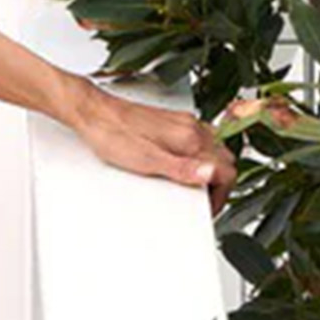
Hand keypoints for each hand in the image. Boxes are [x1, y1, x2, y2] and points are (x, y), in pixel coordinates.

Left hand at [65, 78, 237, 215]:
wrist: (92, 112)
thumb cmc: (111, 133)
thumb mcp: (146, 160)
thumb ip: (182, 169)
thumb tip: (211, 174)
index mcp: (188, 138)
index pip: (227, 170)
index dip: (221, 195)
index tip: (208, 206)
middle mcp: (190, 126)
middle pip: (225, 159)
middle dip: (220, 183)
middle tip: (204, 199)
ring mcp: (182, 122)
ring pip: (214, 148)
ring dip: (211, 169)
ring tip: (195, 185)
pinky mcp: (171, 121)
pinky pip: (198, 139)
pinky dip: (198, 156)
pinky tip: (182, 165)